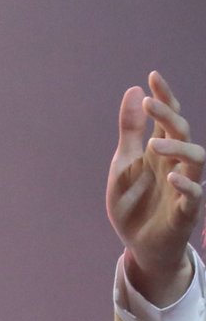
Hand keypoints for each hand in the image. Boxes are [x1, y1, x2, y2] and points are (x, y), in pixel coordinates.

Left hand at [108, 71, 202, 305]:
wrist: (138, 244)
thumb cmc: (134, 202)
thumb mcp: (124, 163)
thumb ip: (130, 130)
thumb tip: (134, 91)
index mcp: (161, 151)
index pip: (168, 118)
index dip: (164, 97)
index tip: (153, 75)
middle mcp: (176, 164)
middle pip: (183, 133)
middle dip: (170, 115)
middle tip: (151, 103)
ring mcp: (184, 186)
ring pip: (196, 160)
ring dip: (178, 148)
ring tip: (154, 143)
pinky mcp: (186, 211)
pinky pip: (194, 195)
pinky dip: (185, 185)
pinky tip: (171, 177)